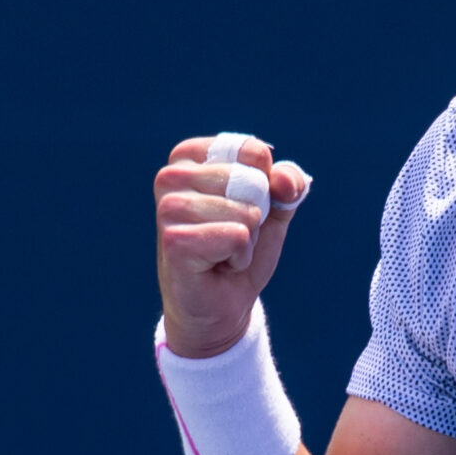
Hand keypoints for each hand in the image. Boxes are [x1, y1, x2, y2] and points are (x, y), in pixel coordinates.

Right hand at [153, 135, 312, 358]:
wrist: (223, 303)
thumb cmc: (240, 249)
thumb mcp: (273, 209)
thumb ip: (287, 184)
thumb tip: (285, 179)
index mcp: (190, 156)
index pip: (253, 151)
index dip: (265, 186)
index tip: (241, 209)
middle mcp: (171, 176)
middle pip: (252, 181)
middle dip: (255, 216)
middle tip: (231, 236)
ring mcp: (169, 208)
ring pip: (246, 212)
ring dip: (247, 240)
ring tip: (223, 252)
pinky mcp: (173, 240)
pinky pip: (237, 237)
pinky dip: (239, 257)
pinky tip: (218, 266)